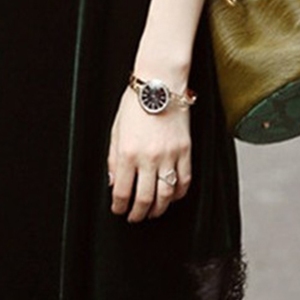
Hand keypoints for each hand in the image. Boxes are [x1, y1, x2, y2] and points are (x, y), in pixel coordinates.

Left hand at [108, 86, 192, 222]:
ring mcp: (169, 156)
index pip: (123, 192)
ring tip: (153, 212)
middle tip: (135, 217)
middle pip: (144, 199)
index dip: (120, 206)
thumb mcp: (116, 131)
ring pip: (166, 196)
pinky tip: (172, 197)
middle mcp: (149, 158)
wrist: (160, 82)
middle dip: (138, 214)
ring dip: (158, 209)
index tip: (119, 210)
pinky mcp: (185, 151)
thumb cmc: (136, 103)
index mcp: (128, 153)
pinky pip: (185, 181)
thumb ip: (114, 160)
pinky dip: (178, 194)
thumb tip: (114, 183)